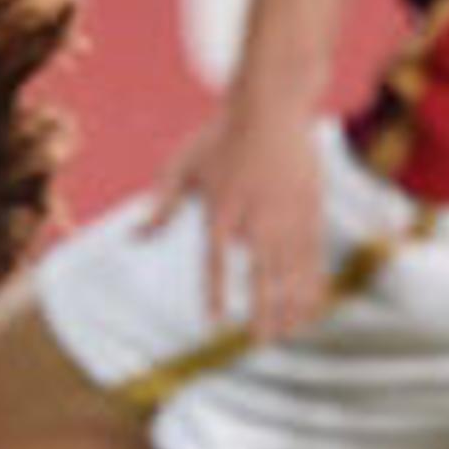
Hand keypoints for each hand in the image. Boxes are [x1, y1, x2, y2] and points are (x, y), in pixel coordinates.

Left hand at [146, 94, 327, 342]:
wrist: (271, 107)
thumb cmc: (221, 136)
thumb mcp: (182, 165)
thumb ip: (161, 203)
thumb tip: (134, 236)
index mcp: (222, 209)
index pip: (216, 261)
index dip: (215, 292)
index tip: (213, 322)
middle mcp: (258, 218)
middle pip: (263, 276)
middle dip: (262, 312)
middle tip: (258, 342)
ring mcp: (288, 216)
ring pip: (293, 272)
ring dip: (290, 306)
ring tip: (284, 334)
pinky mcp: (311, 212)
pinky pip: (314, 258)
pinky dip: (313, 285)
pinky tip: (311, 308)